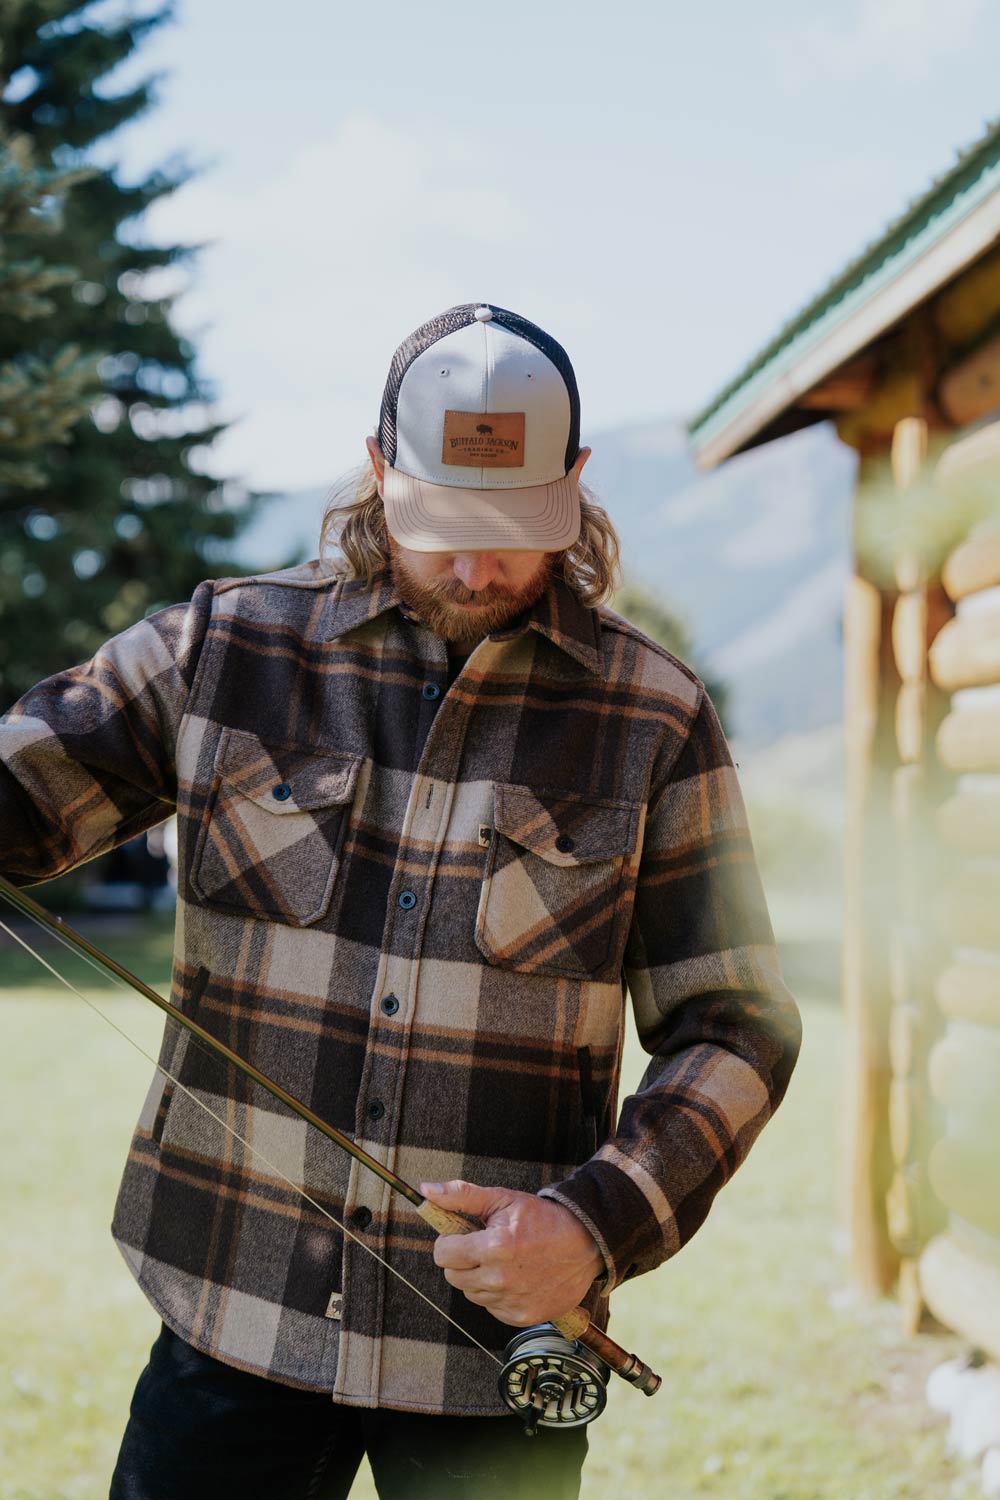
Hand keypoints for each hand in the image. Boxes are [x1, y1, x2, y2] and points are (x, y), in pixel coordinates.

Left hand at [421, 1179, 604, 1327]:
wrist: (584, 1245)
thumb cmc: (540, 1219)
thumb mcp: (501, 1199)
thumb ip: (460, 1196)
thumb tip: (425, 1191)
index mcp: (494, 1247)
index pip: (443, 1254)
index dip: (449, 1242)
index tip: (462, 1235)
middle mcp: (500, 1279)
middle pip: (453, 1276)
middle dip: (462, 1259)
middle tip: (484, 1245)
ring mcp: (511, 1302)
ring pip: (471, 1292)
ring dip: (479, 1277)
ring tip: (503, 1260)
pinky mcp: (520, 1317)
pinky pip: (490, 1307)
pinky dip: (496, 1293)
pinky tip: (515, 1277)